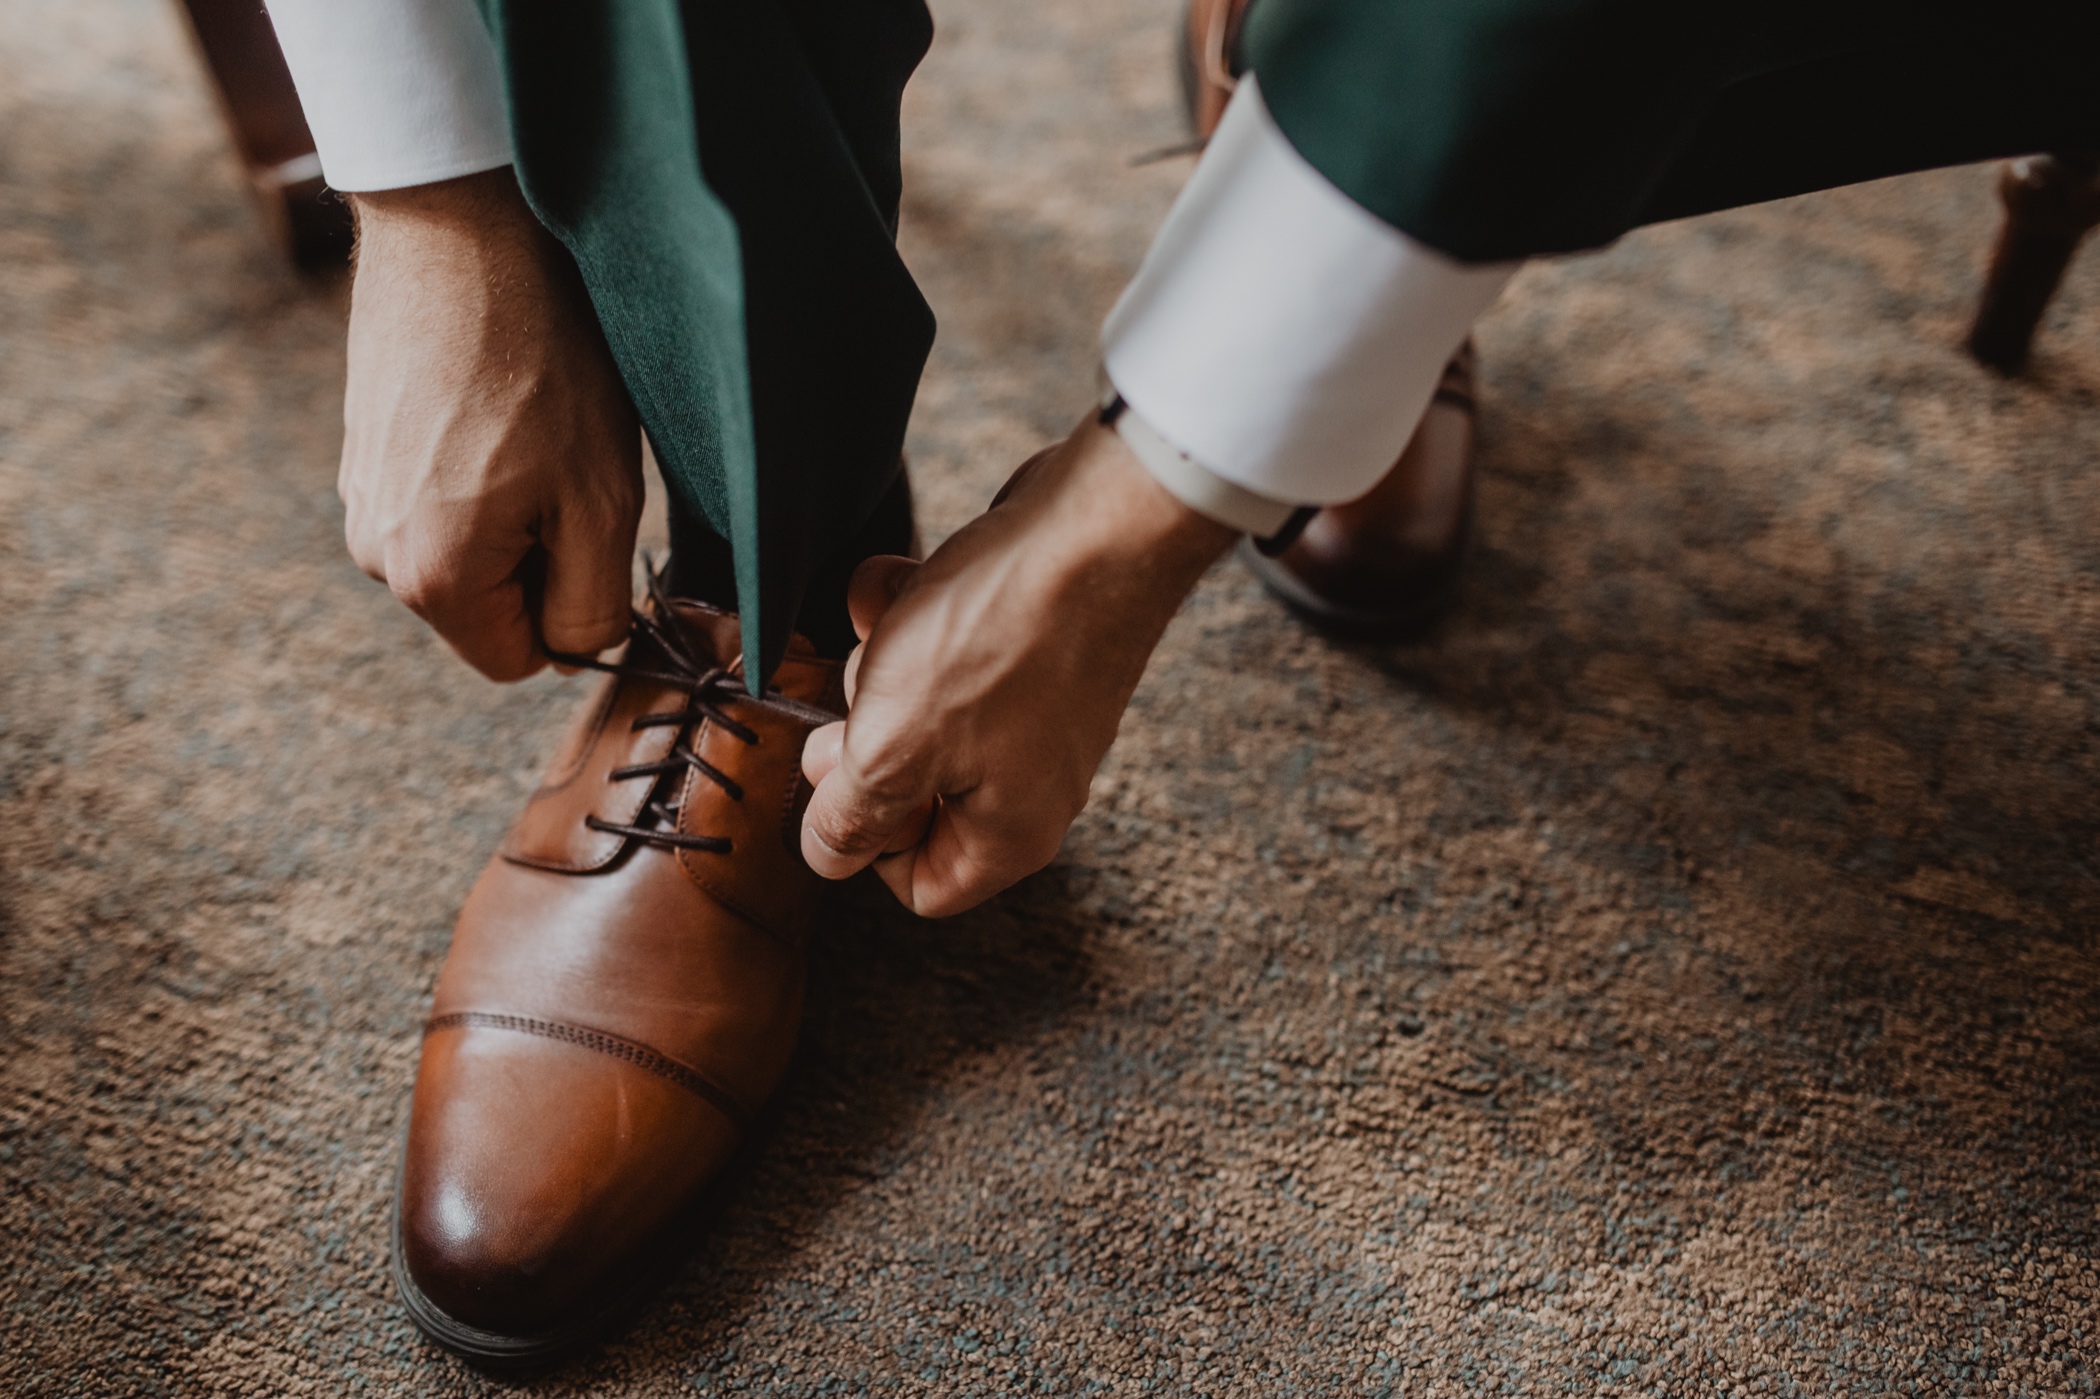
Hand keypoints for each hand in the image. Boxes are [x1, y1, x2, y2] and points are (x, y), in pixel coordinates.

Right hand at [340, 168, 641, 680]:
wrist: (461, 234)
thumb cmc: (544, 364)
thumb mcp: (600, 502)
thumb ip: (591, 606)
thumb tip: (573, 651)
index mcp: (432, 581)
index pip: (517, 662)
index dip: (572, 613)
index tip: (590, 531)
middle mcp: (375, 554)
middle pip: (487, 609)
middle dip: (538, 560)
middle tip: (563, 467)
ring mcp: (358, 500)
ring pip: (464, 553)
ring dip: (510, 513)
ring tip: (526, 429)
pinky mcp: (359, 453)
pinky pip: (435, 501)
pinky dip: (474, 472)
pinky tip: (493, 404)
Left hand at [798, 415, 1235, 915]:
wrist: (1092, 528)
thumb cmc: (1000, 643)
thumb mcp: (892, 747)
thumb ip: (850, 815)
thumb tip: (826, 857)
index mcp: (1008, 834)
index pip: (923, 886)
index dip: (866, 843)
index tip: (846, 779)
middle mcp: (1029, 783)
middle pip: (913, 793)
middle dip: (868, 735)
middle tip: (859, 695)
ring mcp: (1031, 712)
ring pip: (920, 711)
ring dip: (883, 663)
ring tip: (889, 624)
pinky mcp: (1027, 648)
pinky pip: (948, 648)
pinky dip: (913, 614)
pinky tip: (902, 580)